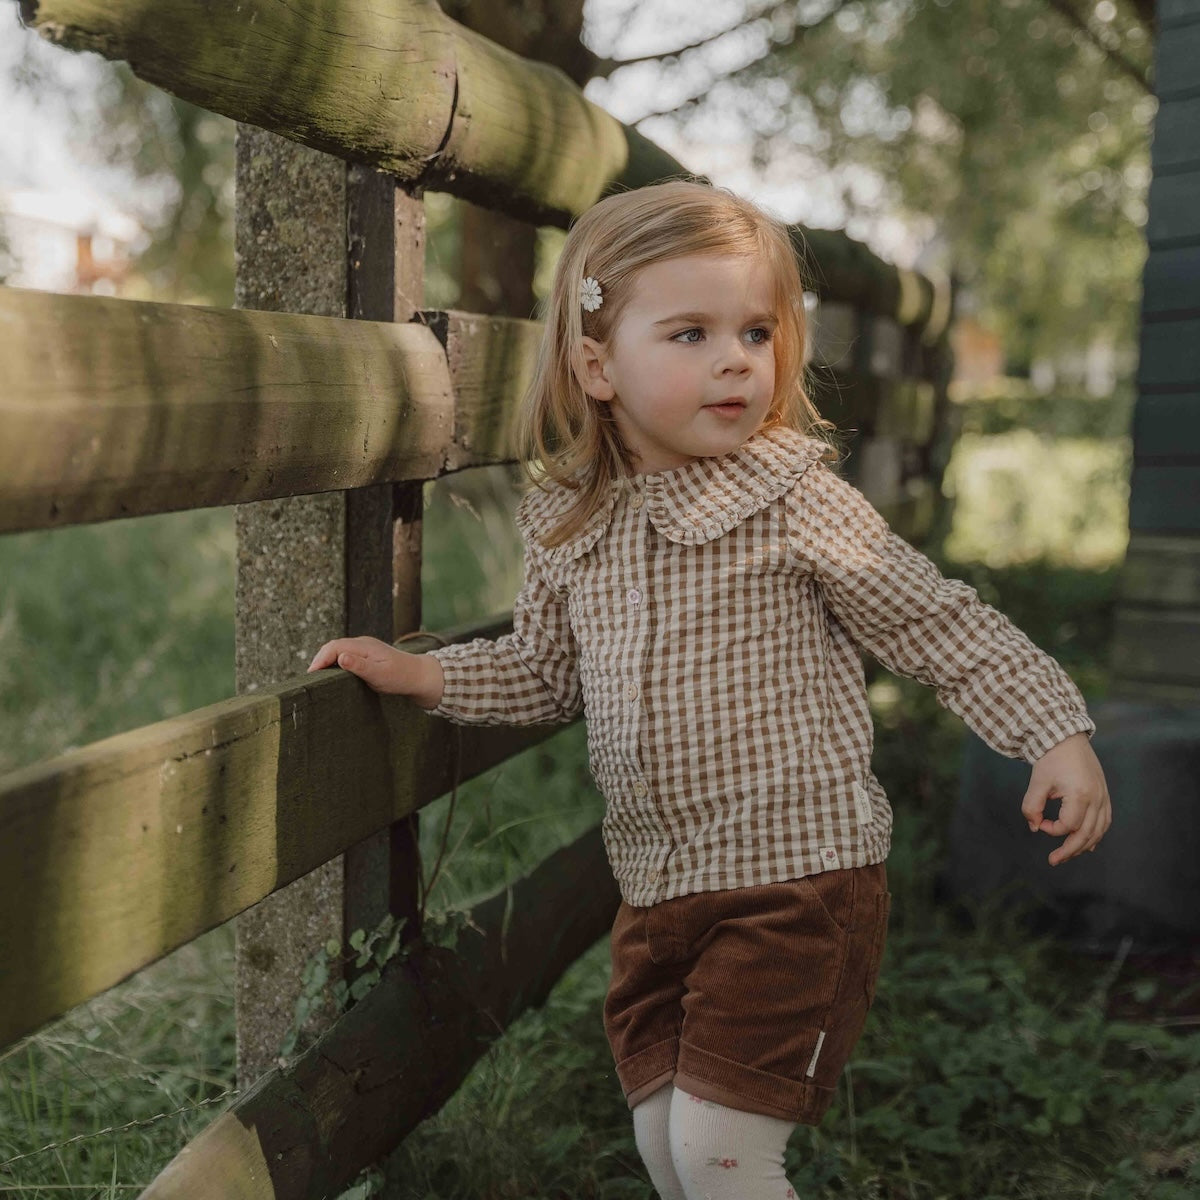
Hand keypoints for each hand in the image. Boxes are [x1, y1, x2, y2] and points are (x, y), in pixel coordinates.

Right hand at [306, 636, 442, 706]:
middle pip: (333, 647)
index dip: (320, 659)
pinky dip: (334, 663)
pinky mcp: (365, 655)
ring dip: (325, 661)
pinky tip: (330, 675)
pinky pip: (344, 655)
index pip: (334, 647)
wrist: (418, 676)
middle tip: (309, 679)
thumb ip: (360, 666)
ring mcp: (363, 648)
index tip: (311, 675)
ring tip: (316, 677)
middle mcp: (362, 644)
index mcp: (364, 646)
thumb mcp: (379, 675)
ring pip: (337, 651)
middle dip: (319, 660)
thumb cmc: (400, 677)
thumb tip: (340, 657)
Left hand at [1021, 732, 1111, 866]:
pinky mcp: (1104, 795)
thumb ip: (1032, 807)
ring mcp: (1103, 797)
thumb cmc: (1051, 758)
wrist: (1067, 738)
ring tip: (1067, 855)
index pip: (1068, 826)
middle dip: (1069, 850)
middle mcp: (1097, 798)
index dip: (1052, 829)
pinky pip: (1104, 821)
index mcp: (1080, 794)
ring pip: (1098, 831)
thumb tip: (1034, 827)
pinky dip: (1096, 834)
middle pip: (1087, 834)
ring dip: (1083, 845)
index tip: (1040, 822)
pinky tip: (1086, 844)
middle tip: (1053, 860)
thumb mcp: (1037, 782)